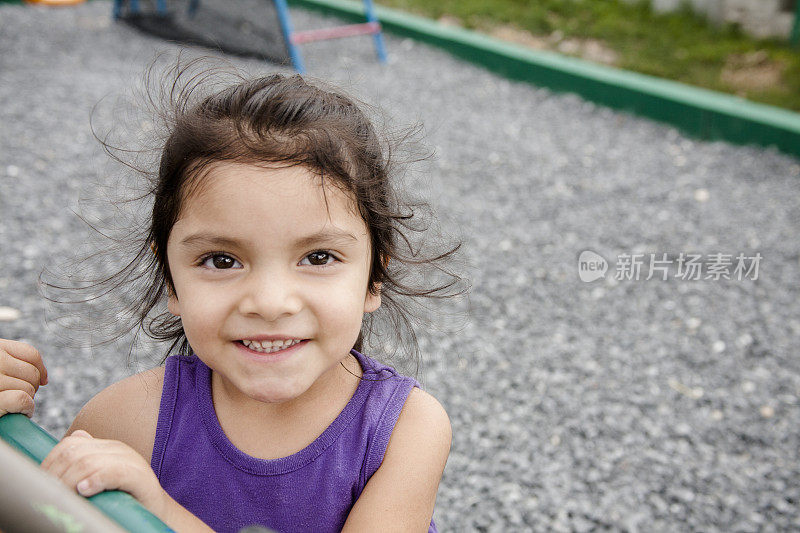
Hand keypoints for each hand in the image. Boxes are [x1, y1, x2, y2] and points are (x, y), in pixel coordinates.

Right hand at [0, 338, 47, 416]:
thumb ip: (10, 362)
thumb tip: (44, 379)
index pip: (31, 354)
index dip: (40, 369)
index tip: (41, 381)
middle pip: (32, 373)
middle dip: (31, 387)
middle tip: (18, 397)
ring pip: (28, 388)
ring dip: (27, 400)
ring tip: (12, 404)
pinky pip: (21, 399)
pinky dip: (25, 408)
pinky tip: (20, 412)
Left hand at [41, 430, 169, 516]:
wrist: (157, 509)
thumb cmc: (126, 497)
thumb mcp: (103, 475)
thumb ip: (87, 461)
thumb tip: (69, 444)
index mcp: (106, 447)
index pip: (69, 445)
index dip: (51, 464)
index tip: (42, 485)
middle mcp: (117, 449)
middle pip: (75, 453)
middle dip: (57, 475)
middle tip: (51, 496)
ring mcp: (130, 460)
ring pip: (89, 462)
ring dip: (70, 482)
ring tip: (66, 497)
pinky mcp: (140, 477)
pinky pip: (114, 472)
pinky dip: (96, 480)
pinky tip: (85, 491)